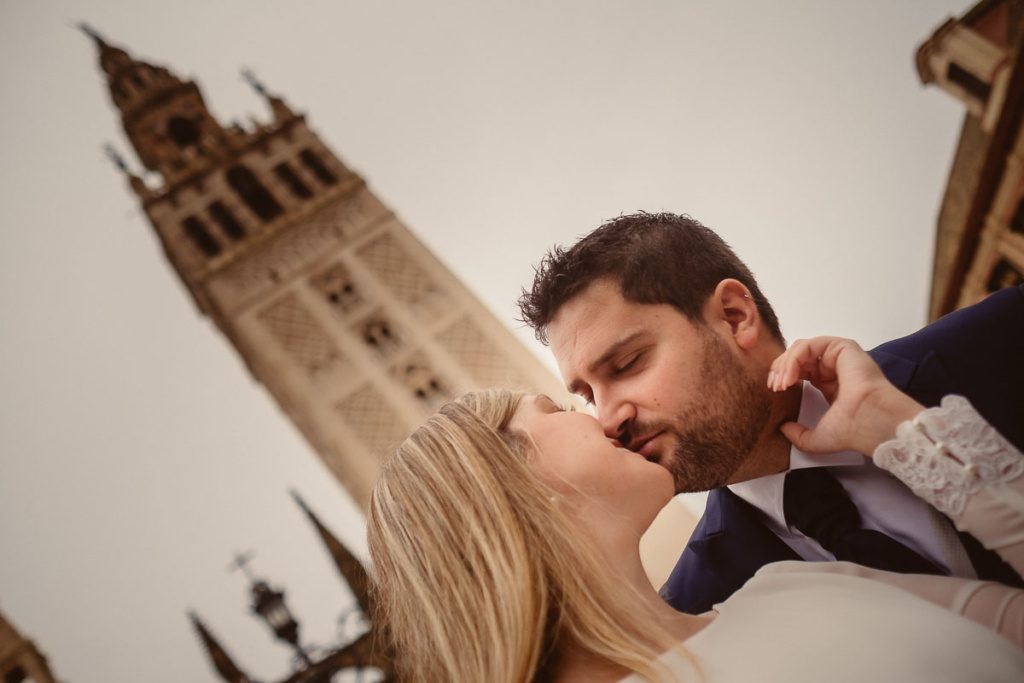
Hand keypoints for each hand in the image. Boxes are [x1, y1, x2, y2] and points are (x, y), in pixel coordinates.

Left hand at [768, 336, 923, 455]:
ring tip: (781, 383)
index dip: (783, 377)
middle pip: (797, 358)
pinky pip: (809, 345)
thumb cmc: (853, 430)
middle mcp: (834, 368)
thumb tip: (783, 428)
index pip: (799, 371)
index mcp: (830, 384)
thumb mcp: (817, 438)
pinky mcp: (842, 347)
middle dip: (780, 369)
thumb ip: (798, 435)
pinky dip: (794, 359)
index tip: (774, 391)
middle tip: (774, 385)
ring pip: (800, 349)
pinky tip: (790, 377)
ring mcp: (838, 356)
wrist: (871, 422)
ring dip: (785, 364)